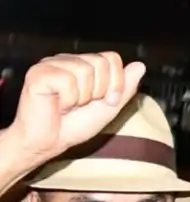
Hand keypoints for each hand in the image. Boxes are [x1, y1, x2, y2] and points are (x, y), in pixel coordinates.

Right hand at [5, 52, 145, 163]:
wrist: (48, 143)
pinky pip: (67, 81)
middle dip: (100, 90)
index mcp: (82, 64)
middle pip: (101, 62)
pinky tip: (57, 106)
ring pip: (85, 70)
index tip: (106, 101)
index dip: (116, 82)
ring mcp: (49, 64)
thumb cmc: (74, 126)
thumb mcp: (109, 107)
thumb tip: (140, 66)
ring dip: (82, 97)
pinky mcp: (37, 74)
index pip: (111, 58)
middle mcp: (66, 60)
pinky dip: (67, 100)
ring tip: (68, 105)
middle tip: (82, 104)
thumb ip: (125, 87)